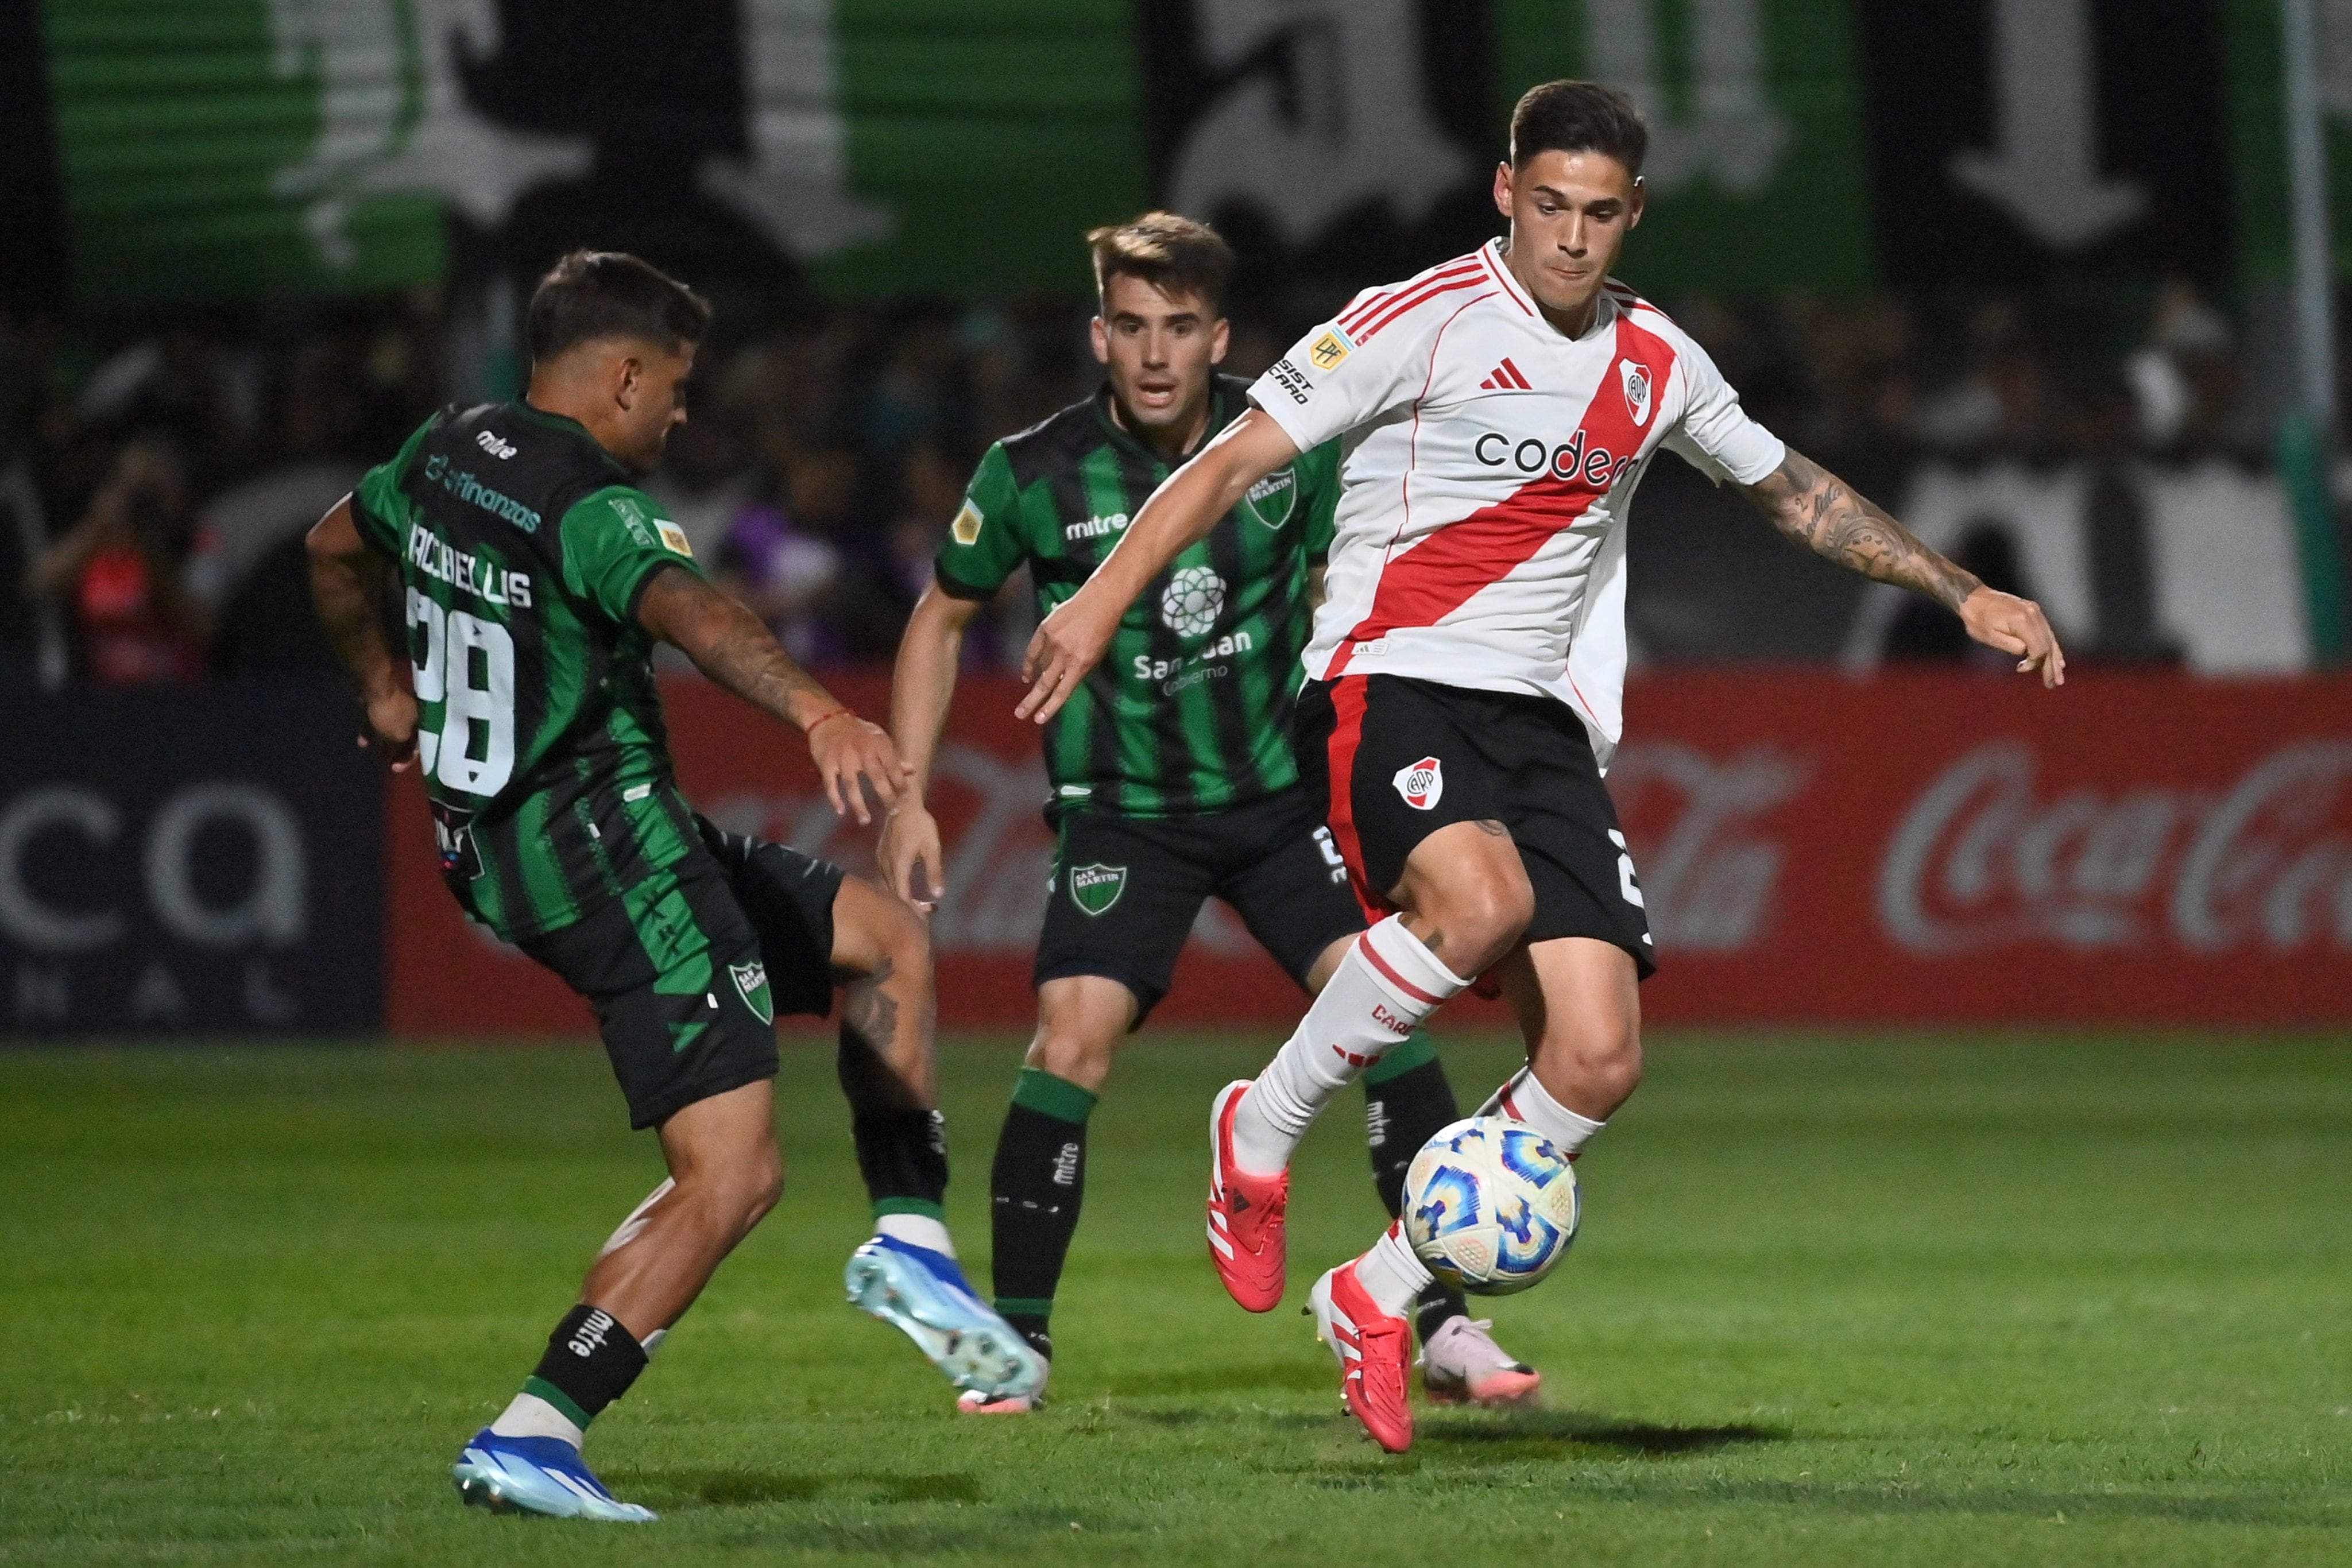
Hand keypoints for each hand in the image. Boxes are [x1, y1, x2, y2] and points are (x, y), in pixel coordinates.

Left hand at [362, 687, 419, 770]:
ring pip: (390, 730)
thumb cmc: (391, 713)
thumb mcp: (398, 736)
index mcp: (422, 724)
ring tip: (373, 753)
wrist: (375, 687)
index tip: (394, 769)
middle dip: (394, 751)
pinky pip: (378, 722)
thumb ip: (400, 749)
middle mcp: (413, 716)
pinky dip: (372, 732)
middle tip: (384, 763)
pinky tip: (362, 741)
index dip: (407, 759)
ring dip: (381, 742)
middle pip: (405, 738)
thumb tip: (398, 757)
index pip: (419, 746)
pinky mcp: (382, 703)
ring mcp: (397, 708)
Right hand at [809, 714, 913, 825]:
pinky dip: (835, 798)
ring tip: (865, 821)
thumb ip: (894, 756)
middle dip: (886, 796)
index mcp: (877, 744)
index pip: (893, 767)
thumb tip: (912, 770)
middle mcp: (861, 751)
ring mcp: (842, 757)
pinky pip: (830, 784)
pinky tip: (841, 812)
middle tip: (893, 812)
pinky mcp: (826, 763)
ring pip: (852, 784)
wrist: (828, 718)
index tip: (906, 799)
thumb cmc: (858, 732)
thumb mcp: (878, 738)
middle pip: (876, 777)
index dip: (901, 783)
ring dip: (858, 804)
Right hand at [878, 800, 945, 913]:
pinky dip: (895, 888)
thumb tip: (938, 895)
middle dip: (907, 908)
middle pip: (894, 895)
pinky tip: (904, 892)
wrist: (903, 804)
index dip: (912, 911)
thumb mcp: (932, 848)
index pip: (902, 897)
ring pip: (888, 887)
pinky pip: (885, 879)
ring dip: (900, 898)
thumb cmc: (921, 825)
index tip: (923, 921)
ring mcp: (881, 861)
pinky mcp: (880, 857)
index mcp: (899, 866)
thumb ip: (934, 872)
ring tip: (915, 908)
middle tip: (923, 917)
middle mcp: (886, 866)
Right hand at [1017, 590, 1120, 722]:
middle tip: (1020, 714)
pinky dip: (1029, 662)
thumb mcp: (1096, 656)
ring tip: (1028, 684)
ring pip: (1040, 666)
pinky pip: (1033, 650)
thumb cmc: (1104, 631)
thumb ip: (1079, 671)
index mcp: (1081, 664)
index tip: (1038, 719)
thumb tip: (1062, 683)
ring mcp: (1053, 642)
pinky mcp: (1045, 629)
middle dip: (1031, 701)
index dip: (1050, 707)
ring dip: (1035, 677)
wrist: (1100, 602)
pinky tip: (1027, 672)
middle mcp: (1065, 656)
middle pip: (1045, 684)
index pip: (1062, 692)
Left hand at [1959, 587, 2065, 687]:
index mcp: (2023, 621)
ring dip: (2055, 659)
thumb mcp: (1991, 637)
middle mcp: (2034, 614)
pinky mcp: (2034, 612)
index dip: (2035, 663)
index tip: (2021, 669)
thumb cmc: (1978, 619)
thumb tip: (2028, 654)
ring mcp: (2036, 612)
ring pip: (2050, 639)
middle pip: (2048, 645)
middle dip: (2051, 666)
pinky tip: (2057, 659)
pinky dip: (2051, 646)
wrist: (1974, 598)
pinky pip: (2047, 632)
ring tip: (2058, 677)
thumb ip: (2013, 646)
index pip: (2039, 648)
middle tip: (2052, 684)